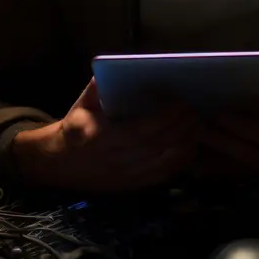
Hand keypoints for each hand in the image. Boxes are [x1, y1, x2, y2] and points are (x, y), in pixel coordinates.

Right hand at [13, 77, 197, 190]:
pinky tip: (190, 146)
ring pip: (164, 163)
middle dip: (182, 128)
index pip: (142, 129)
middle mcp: (116, 159)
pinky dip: (180, 162)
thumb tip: (108, 73)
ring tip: (198, 125)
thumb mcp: (79, 107)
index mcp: (102, 138)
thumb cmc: (72, 128)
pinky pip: (162, 176)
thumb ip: (94, 91)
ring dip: (186, 144)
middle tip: (197, 110)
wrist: (59, 165)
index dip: (165, 118)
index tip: (181, 102)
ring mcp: (126, 175)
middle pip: (159, 145)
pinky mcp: (132, 185)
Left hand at [196, 76, 258, 176]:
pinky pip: (239, 175)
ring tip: (193, 138)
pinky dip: (218, 168)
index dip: (248, 124)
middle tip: (198, 124)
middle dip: (225, 139)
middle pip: (254, 152)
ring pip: (243, 166)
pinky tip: (196, 159)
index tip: (223, 112)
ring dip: (217, 154)